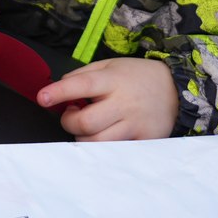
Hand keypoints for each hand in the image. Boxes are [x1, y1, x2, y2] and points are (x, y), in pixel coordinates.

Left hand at [38, 57, 178, 141]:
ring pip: (98, 143)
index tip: (42, 98)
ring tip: (87, 128)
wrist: (176, 89)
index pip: (82, 85)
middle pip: (86, 122)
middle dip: (69, 122)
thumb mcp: (110, 66)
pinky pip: (115, 152)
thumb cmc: (136, 76)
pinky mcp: (144, 141)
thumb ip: (83, 75)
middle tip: (72, 115)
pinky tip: (104, 136)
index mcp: (113, 80)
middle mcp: (124, 103)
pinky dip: (102, 148)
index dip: (59, 92)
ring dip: (83, 138)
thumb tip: (59, 89)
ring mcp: (135, 125)